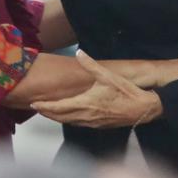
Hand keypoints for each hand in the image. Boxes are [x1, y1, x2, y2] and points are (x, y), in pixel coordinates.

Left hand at [32, 50, 162, 127]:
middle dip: (48, 112)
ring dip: (57, 117)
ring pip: (69, 122)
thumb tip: (78, 52)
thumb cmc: (125, 92)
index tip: (34, 103)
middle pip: (61, 117)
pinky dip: (69, 120)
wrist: (143, 109)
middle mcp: (86, 116)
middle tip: (36, 107)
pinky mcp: (100, 125)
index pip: (59, 108)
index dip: (45, 107)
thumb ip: (91, 64)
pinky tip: (69, 116)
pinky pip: (79, 124)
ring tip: (48, 111)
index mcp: (85, 104)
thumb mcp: (108, 75)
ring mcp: (93, 123)